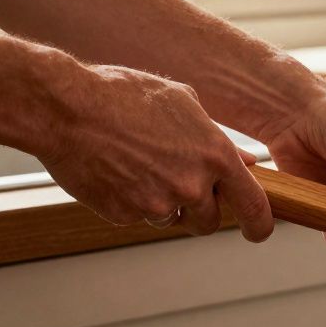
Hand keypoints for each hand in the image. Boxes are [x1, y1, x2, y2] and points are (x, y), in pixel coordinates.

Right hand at [38, 64, 273, 241]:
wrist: (65, 107)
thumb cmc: (123, 95)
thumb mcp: (183, 102)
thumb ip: (219, 138)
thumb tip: (246, 163)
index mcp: (215, 156)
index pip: (254, 206)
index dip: (259, 224)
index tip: (258, 231)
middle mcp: (192, 185)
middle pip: (209, 222)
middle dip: (200, 211)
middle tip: (181, 187)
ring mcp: (157, 203)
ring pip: (171, 220)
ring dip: (163, 204)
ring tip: (141, 167)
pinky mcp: (124, 214)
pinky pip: (136, 217)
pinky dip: (131, 202)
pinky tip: (117, 171)